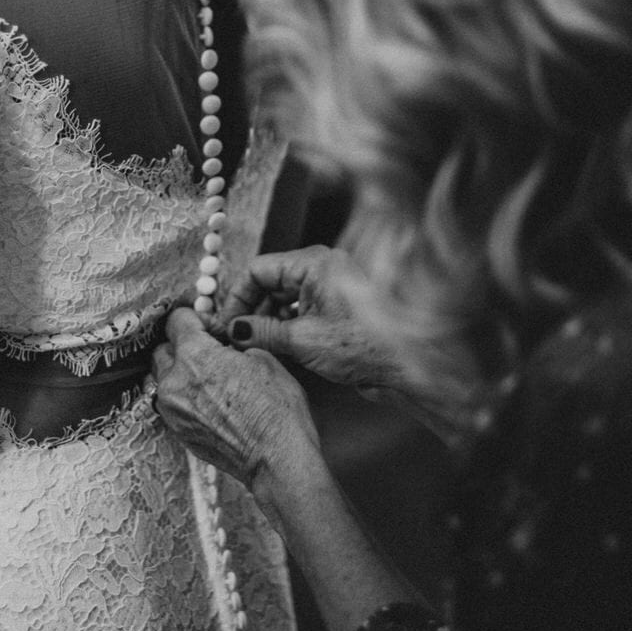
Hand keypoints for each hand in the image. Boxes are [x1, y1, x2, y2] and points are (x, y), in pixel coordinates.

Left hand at [151, 307, 320, 495]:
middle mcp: (174, 381)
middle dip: (182, 345)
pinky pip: (170, 404)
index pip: (177, 320)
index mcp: (195, 355)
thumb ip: (235, 345)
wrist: (276, 461)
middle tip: (208, 351)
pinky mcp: (177, 432)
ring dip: (178, 373)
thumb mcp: (264, 360)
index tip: (209, 327)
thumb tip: (226, 346)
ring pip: (162, 379)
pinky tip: (208, 401)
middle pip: (163, 349)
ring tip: (206, 379)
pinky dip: (183, 397)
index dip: (196, 319)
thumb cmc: (276, 411)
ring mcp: (172, 410)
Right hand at [221, 245, 403, 395]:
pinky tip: (275, 347)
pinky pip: (300, 309)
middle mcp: (321, 269)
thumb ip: (262, 331)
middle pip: (271, 283)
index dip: (237, 298)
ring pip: (284, 298)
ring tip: (255, 347)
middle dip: (251, 310)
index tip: (225, 325)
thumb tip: (234, 330)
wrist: (405, 367)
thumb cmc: (361, 346)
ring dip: (267, 320)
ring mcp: (330, 288)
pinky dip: (285, 325)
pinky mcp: (336, 308)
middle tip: (236, 339)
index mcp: (313, 263)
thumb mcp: (302, 339)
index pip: (259, 270)